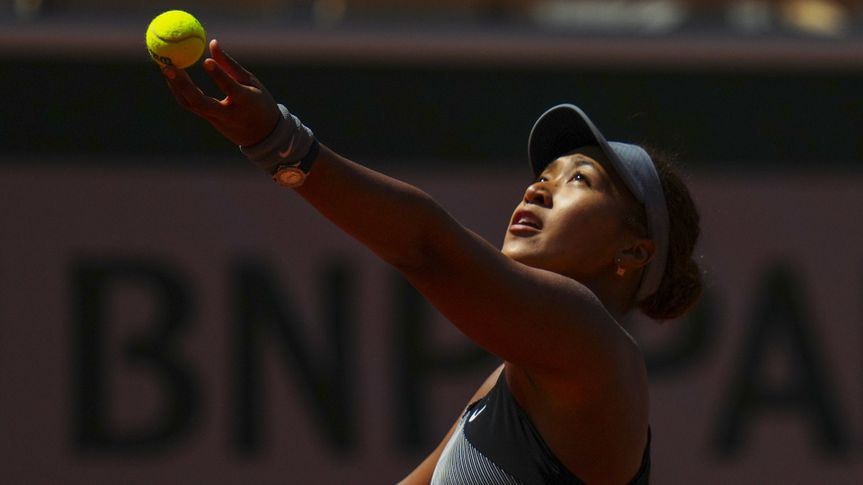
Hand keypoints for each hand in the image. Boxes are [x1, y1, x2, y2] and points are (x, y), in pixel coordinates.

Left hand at [162, 39, 281, 146]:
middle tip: (168, 66)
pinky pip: (190, 104)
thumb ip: (230, 65)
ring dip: (175, 86)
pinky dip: (179, 90)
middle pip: (200, 102)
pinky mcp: (208, 120)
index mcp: (245, 102)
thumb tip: (212, 43)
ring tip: (165, 65)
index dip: (218, 75)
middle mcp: (228, 113)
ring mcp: (216, 119)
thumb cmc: (260, 103)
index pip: (230, 89)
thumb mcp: (251, 83)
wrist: (262, 135)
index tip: (205, 61)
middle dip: (182, 85)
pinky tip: (172, 76)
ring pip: (190, 104)